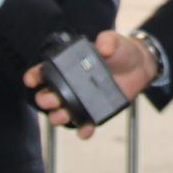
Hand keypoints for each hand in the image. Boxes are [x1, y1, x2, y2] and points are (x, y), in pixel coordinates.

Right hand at [23, 31, 154, 142]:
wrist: (140, 66)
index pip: (44, 72)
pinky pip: (84, 124)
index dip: (34, 76)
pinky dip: (83, 130)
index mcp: (67, 67)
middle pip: (48, 96)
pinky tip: (85, 131)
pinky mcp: (94, 112)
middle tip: (52, 98)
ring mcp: (80, 100)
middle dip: (46, 99)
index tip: (31, 80)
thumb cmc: (121, 51)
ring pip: (61, 113)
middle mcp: (69, 85)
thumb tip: (102, 46)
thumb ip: (108, 40)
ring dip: (58, 117)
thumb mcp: (114, 41)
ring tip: (63, 115)